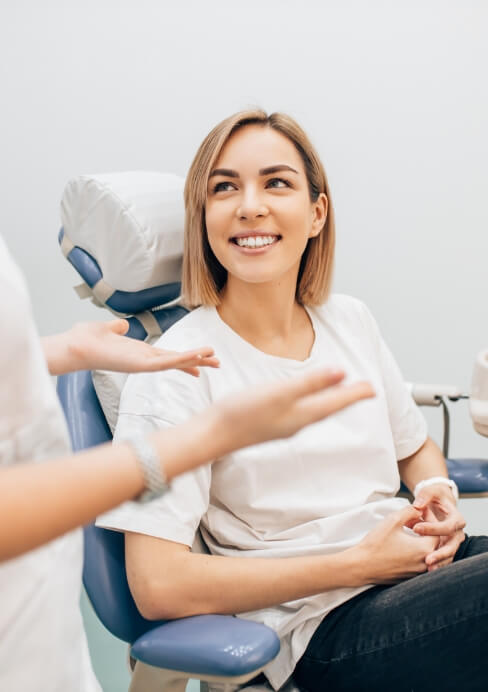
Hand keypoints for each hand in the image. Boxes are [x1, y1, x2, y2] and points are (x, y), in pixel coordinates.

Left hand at [58, 319, 218, 375]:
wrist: (75, 345)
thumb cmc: (86, 339)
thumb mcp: (107, 329)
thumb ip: (117, 328)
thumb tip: (122, 325)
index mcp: (139, 352)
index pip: (168, 356)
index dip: (185, 357)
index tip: (201, 360)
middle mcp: (144, 360)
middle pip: (177, 361)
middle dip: (198, 361)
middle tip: (218, 363)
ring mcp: (143, 364)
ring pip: (175, 362)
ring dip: (195, 360)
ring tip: (215, 359)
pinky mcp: (140, 365)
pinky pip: (166, 363)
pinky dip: (182, 360)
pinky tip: (196, 357)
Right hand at [214, 368, 374, 453]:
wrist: (213, 434)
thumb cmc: (243, 412)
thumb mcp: (280, 392)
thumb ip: (311, 383)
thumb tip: (342, 372)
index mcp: (303, 414)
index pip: (337, 402)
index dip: (356, 393)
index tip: (374, 388)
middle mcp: (297, 423)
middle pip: (330, 408)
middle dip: (347, 398)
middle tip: (364, 390)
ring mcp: (283, 425)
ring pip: (316, 411)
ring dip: (331, 401)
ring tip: (340, 393)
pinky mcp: (270, 423)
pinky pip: (301, 412)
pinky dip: (312, 403)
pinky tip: (305, 401)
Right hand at [352, 505, 438, 584]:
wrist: (361, 566)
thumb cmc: (377, 543)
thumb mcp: (393, 520)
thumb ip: (410, 511)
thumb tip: (420, 509)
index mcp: (424, 549)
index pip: (437, 530)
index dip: (430, 518)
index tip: (420, 511)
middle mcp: (425, 563)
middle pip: (435, 543)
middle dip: (427, 529)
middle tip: (415, 520)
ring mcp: (418, 572)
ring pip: (429, 553)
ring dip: (423, 541)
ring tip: (411, 531)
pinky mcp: (410, 577)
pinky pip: (420, 562)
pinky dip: (418, 552)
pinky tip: (405, 544)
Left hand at [412, 484, 465, 570]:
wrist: (438, 504)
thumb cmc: (434, 497)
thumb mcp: (430, 492)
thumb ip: (425, 496)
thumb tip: (417, 505)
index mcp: (456, 519)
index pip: (447, 526)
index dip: (432, 528)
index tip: (415, 528)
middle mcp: (457, 533)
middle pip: (452, 546)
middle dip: (440, 553)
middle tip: (427, 559)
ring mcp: (452, 542)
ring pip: (449, 555)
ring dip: (439, 563)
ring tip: (428, 569)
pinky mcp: (446, 548)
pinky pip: (444, 559)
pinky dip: (437, 564)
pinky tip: (427, 571)